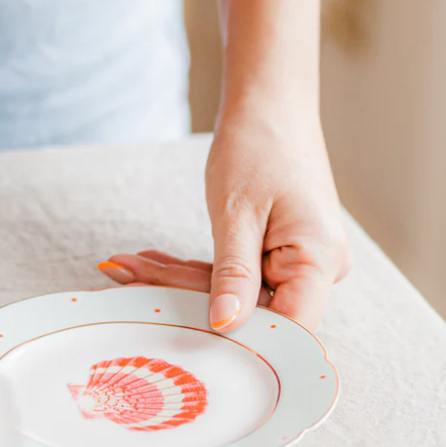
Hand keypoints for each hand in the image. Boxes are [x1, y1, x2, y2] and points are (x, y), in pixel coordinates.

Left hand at [99, 102, 351, 332]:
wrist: (269, 103)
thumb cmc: (258, 145)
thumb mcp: (237, 212)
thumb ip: (234, 275)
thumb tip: (226, 328)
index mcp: (321, 260)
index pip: (288, 331)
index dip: (240, 343)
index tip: (181, 333)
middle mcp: (321, 268)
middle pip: (254, 313)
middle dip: (186, 298)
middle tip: (124, 277)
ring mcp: (301, 263)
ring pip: (238, 295)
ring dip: (182, 281)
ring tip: (126, 265)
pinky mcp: (281, 255)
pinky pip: (239, 276)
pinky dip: (196, 270)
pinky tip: (152, 262)